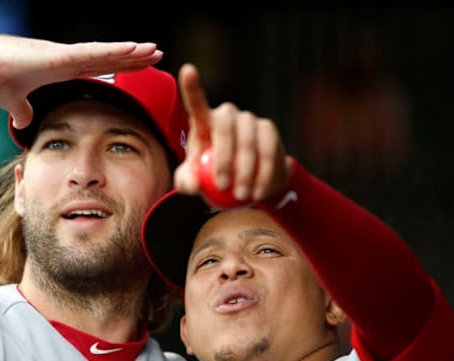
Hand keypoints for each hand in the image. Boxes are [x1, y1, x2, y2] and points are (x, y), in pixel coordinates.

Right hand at [0, 30, 162, 128]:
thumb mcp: (14, 101)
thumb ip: (23, 111)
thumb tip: (24, 122)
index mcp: (60, 69)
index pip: (98, 67)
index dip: (118, 66)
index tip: (137, 67)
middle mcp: (67, 59)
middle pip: (108, 57)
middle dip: (132, 57)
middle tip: (157, 55)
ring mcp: (65, 55)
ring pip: (107, 52)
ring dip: (131, 52)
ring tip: (154, 50)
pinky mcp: (60, 55)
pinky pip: (94, 53)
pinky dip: (115, 50)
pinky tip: (134, 48)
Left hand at [173, 63, 291, 202]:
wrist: (248, 186)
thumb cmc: (212, 181)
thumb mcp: (193, 185)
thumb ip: (186, 183)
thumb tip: (191, 183)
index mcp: (203, 123)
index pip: (196, 102)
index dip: (193, 86)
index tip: (188, 70)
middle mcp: (226, 115)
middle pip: (225, 125)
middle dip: (223, 157)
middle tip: (222, 186)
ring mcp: (248, 120)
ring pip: (248, 140)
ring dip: (245, 171)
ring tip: (241, 196)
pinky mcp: (268, 130)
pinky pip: (268, 150)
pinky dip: (263, 173)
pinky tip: (259, 192)